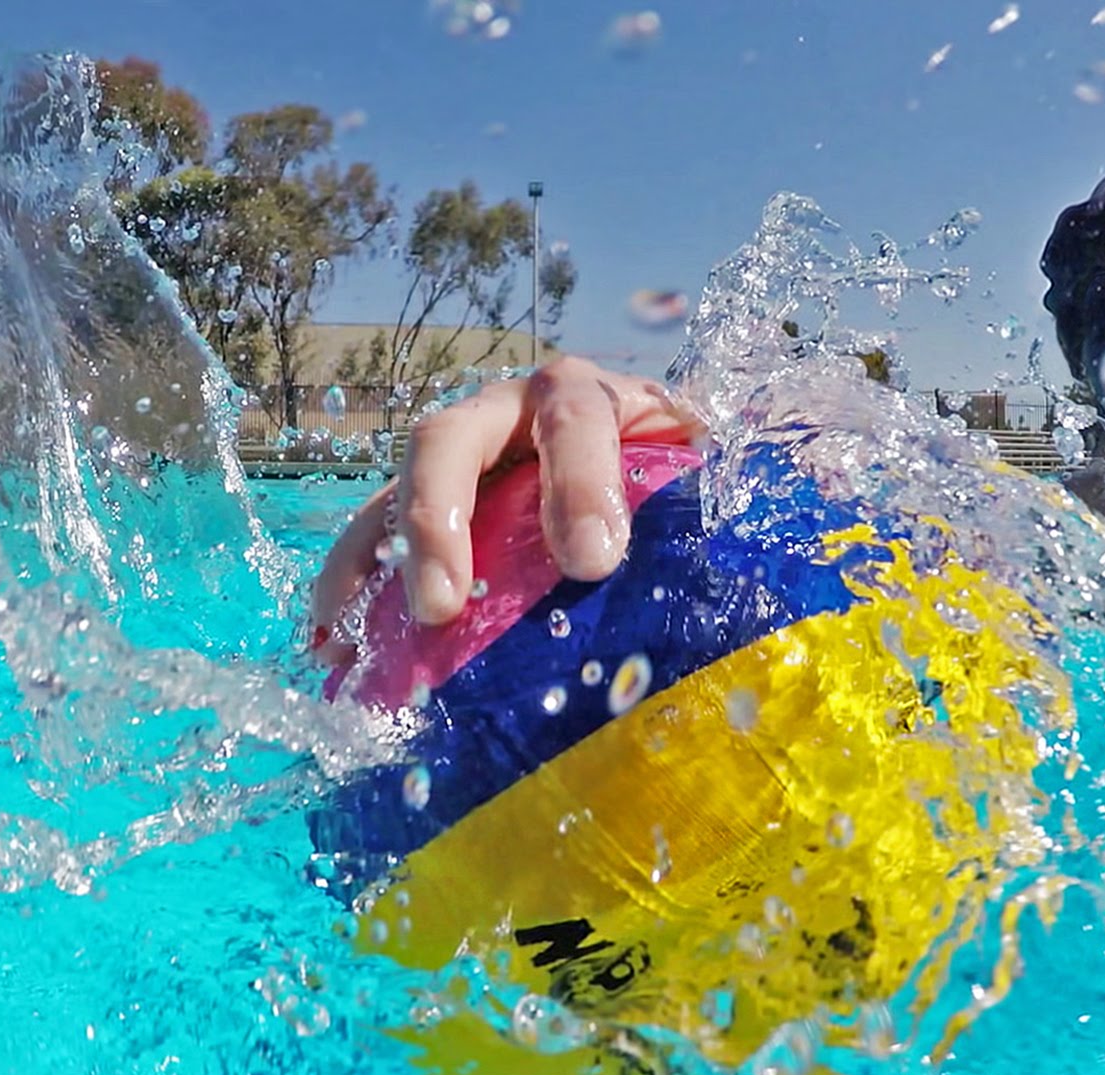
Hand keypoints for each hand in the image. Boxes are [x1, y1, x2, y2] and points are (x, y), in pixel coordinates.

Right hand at [308, 356, 702, 666]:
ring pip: (393, 488)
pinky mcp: (421, 502)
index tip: (591, 562)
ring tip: (345, 635)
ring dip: (370, 561)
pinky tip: (329, 648)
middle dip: (438, 521)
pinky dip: (348, 590)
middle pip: (449, 441)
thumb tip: (775, 534)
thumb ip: (716, 485)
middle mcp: (503, 413)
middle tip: (441, 607)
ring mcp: (454, 457)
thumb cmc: (669, 465)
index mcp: (583, 396)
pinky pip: (371, 537)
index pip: (576, 423)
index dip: (579, 486)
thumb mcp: (699, 460)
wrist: (633, 445)